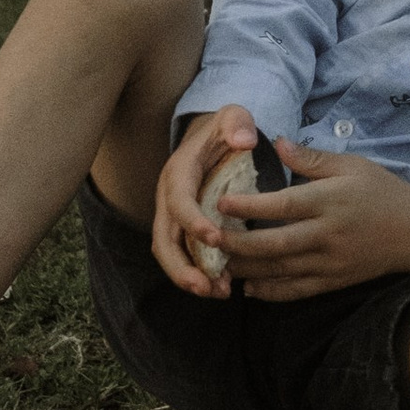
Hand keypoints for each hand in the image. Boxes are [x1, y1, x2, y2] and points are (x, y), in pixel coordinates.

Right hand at [150, 104, 265, 297]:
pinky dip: (198, 273)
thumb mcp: (232, 116)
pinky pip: (183, 256)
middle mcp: (168, 197)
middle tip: (206, 287)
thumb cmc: (224, 129)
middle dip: (181, 266)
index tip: (215, 239)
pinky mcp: (181, 229)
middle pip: (163, 238)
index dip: (192, 221)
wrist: (210, 137)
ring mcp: (172, 216)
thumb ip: (237, 123)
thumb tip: (245, 140)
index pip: (178, 200)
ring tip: (219, 293)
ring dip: (189, 276)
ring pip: (170, 253)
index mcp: (178, 172)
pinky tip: (222, 287)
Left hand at [202, 138, 409, 301]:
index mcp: (331, 201)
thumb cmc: (382, 192)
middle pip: (274, 244)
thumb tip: (275, 142)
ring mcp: (330, 263)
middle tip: (207, 239)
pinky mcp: (334, 282)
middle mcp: (328, 235)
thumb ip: (311, 158)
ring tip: (218, 263)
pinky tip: (248, 287)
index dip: (248, 206)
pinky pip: (296, 291)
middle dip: (237, 244)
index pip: (282, 206)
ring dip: (246, 270)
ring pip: (280, 271)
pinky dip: (270, 292)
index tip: (219, 202)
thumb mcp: (352, 165)